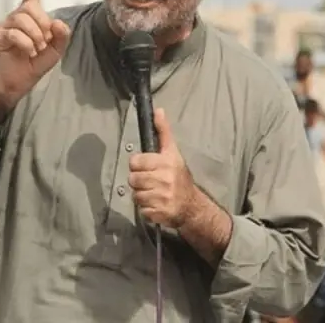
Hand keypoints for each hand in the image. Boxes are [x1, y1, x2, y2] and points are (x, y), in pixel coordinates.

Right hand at [0, 0, 70, 103]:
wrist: (18, 82)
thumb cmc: (35, 64)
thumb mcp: (56, 50)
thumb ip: (62, 36)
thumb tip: (57, 22)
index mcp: (31, 16)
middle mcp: (17, 16)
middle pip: (31, 8)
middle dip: (43, 25)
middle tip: (44, 42)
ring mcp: (6, 24)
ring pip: (23, 19)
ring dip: (35, 37)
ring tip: (36, 49)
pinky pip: (16, 33)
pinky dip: (27, 45)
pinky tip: (28, 53)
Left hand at [128, 108, 196, 228]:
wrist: (192, 205)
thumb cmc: (179, 176)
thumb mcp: (172, 152)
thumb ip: (163, 132)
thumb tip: (158, 110)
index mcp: (166, 163)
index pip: (135, 161)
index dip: (138, 165)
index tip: (146, 167)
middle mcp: (165, 179)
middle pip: (133, 179)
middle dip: (139, 181)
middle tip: (150, 182)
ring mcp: (162, 197)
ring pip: (135, 195)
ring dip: (142, 195)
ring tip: (153, 193)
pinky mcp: (159, 213)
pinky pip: (141, 210)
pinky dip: (146, 209)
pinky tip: (156, 204)